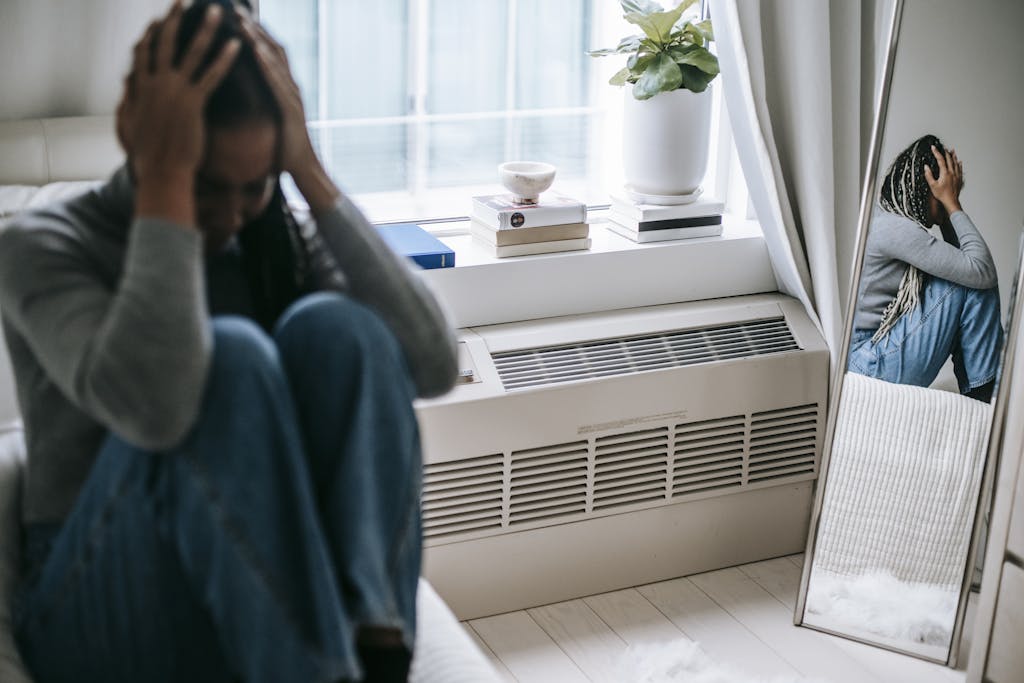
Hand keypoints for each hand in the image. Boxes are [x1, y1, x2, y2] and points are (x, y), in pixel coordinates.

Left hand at [236, 11, 316, 175]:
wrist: (302, 168)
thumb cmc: (283, 148)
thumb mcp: (269, 120)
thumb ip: (260, 104)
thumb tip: (241, 98)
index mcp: (284, 89)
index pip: (269, 53)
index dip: (254, 34)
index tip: (236, 17)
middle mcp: (291, 87)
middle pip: (273, 49)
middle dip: (254, 28)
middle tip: (235, 9)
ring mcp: (292, 97)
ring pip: (275, 61)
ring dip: (258, 40)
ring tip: (241, 22)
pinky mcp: (291, 109)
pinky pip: (277, 82)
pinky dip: (266, 65)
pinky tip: (255, 51)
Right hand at [924, 145, 963, 214]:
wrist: (951, 201)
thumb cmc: (942, 195)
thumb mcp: (932, 185)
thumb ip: (929, 175)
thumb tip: (926, 167)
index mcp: (945, 173)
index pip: (940, 160)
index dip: (936, 153)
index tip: (933, 148)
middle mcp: (952, 172)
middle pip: (949, 159)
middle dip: (945, 153)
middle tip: (943, 147)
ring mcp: (957, 175)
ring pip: (956, 163)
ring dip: (953, 156)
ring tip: (952, 151)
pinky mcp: (959, 179)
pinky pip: (960, 169)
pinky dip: (959, 164)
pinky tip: (959, 162)